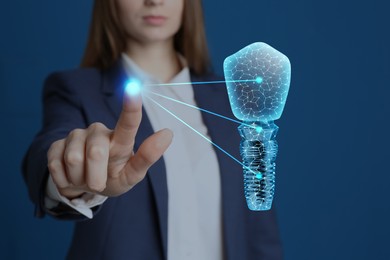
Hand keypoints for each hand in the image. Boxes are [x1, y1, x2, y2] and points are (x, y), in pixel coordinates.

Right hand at [47, 92, 172, 198]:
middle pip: (96, 152)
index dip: (130, 106)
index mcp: (120, 139)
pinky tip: (70, 176)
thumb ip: (147, 157)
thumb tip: (168, 133)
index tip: (133, 88)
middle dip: (96, 177)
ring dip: (79, 178)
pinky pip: (56, 165)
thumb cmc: (114, 177)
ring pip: (73, 159)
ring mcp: (76, 136)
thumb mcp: (132, 175)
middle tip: (98, 184)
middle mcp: (99, 132)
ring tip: (85, 177)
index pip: (128, 122)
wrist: (85, 187)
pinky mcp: (55, 145)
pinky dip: (65, 180)